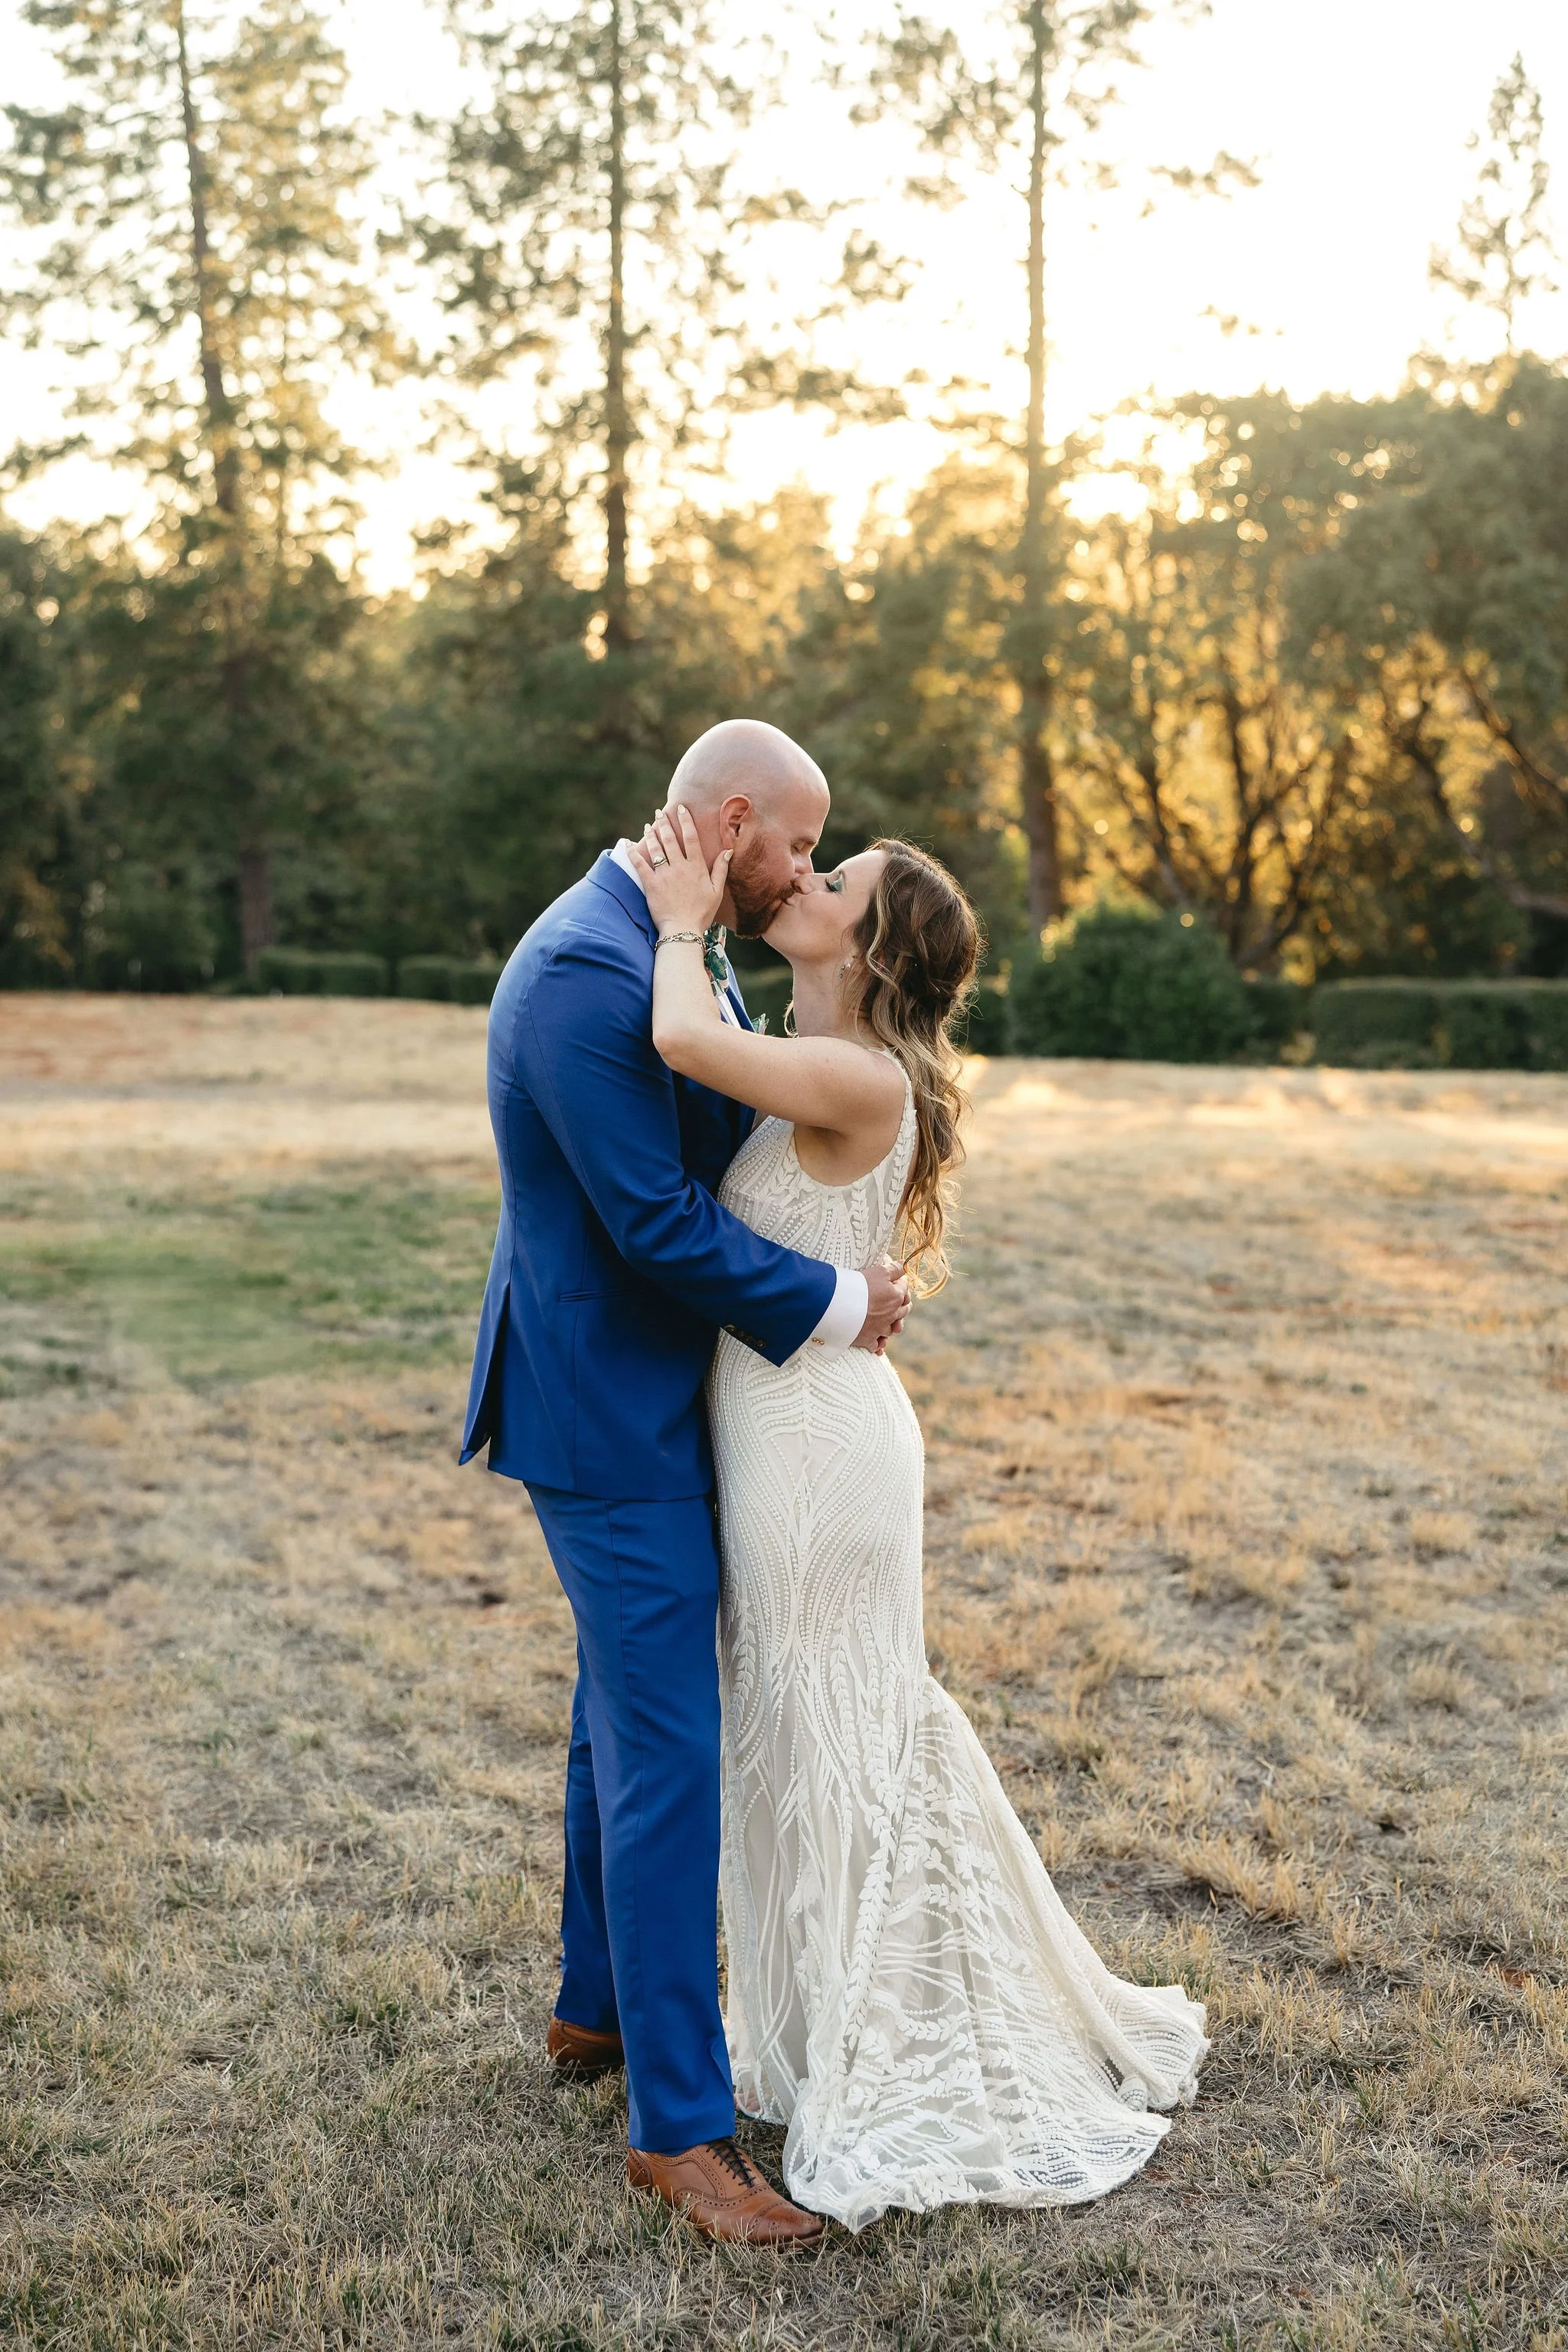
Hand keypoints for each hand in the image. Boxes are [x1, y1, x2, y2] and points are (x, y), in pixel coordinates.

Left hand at [628, 806, 728, 933]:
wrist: (683, 931)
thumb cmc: (702, 913)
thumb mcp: (717, 891)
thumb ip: (721, 869)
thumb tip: (728, 851)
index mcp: (696, 867)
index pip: (691, 838)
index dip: (685, 821)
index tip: (681, 808)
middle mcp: (680, 867)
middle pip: (671, 839)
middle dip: (664, 823)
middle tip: (659, 812)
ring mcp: (664, 875)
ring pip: (656, 848)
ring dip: (651, 834)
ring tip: (649, 825)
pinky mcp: (651, 884)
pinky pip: (640, 865)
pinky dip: (633, 853)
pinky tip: (629, 844)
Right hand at [852, 1261, 909, 1354]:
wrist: (839, 1305)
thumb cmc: (859, 1285)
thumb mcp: (878, 1271)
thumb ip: (894, 1268)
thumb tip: (905, 1265)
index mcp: (896, 1297)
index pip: (905, 1287)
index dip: (901, 1282)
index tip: (897, 1279)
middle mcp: (892, 1314)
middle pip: (903, 1310)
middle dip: (902, 1305)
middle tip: (899, 1302)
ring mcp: (881, 1328)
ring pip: (892, 1329)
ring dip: (892, 1326)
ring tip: (890, 1323)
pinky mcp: (868, 1339)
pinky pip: (877, 1345)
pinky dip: (879, 1344)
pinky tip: (878, 1343)